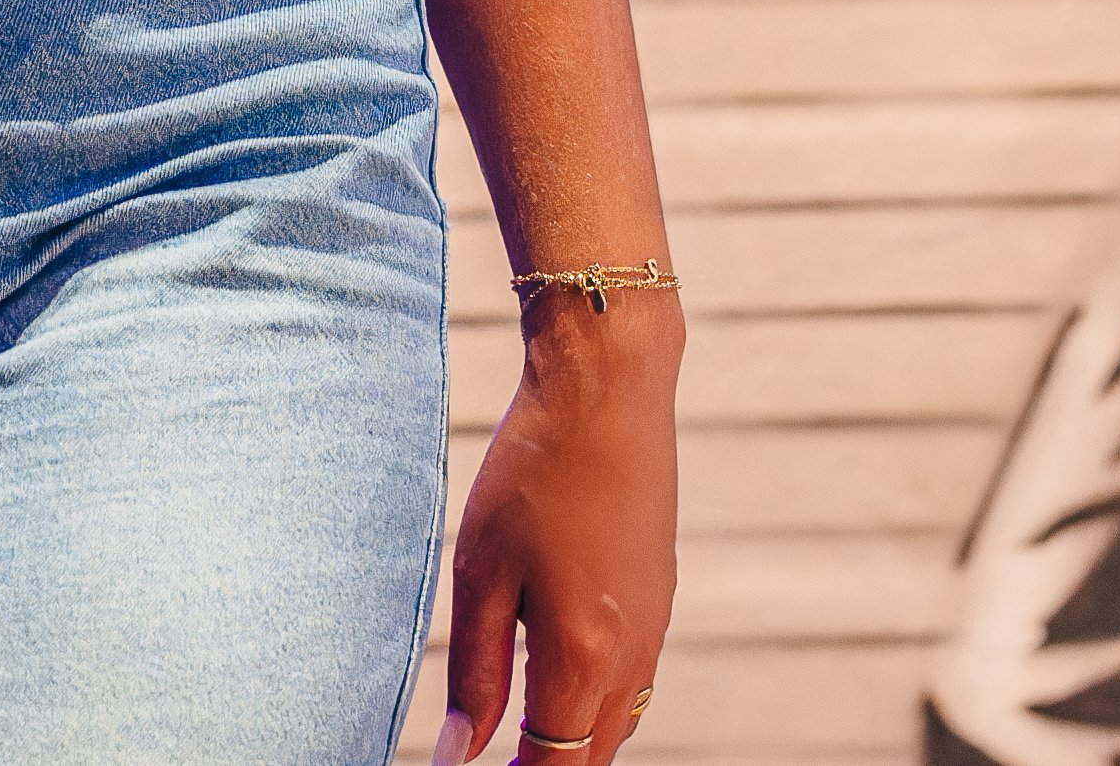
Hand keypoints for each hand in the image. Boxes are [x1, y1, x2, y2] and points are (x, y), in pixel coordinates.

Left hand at [435, 288, 677, 765]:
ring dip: (576, 740)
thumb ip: (474, 672)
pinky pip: (636, 678)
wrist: (609, 392)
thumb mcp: (482, 572)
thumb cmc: (534, 473)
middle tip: (498, 762)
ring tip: (522, 736)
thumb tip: (458, 753)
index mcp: (584, 656)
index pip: (554, 765)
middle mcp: (633, 653)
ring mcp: (656, 624)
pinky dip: (599, 700)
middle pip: (593, 755)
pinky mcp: (661, 595)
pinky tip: (559, 676)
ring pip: (620, 720)